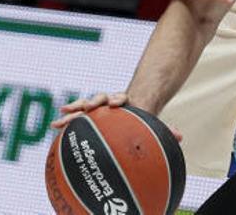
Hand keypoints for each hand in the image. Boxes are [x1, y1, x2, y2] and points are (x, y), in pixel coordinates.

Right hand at [51, 92, 182, 140]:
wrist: (135, 105)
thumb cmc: (143, 118)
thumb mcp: (153, 122)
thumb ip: (164, 128)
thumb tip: (179, 136)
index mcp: (127, 103)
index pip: (121, 98)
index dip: (117, 99)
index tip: (115, 102)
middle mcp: (111, 102)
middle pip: (100, 99)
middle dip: (92, 102)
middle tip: (86, 107)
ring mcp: (101, 106)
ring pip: (86, 106)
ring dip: (75, 110)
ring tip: (61, 117)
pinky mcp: (92, 113)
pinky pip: (79, 116)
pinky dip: (69, 119)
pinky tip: (55, 126)